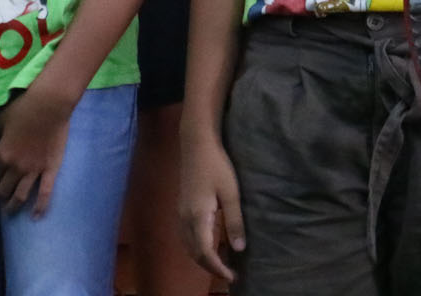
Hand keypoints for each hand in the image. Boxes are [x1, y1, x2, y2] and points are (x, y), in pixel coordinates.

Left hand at [0, 82, 73, 215]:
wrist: (49, 106)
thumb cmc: (22, 108)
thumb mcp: (0, 120)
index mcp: (2, 155)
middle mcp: (16, 168)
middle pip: (4, 190)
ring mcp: (35, 171)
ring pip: (21, 196)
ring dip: (13, 206)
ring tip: (9, 212)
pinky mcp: (51, 170)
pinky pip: (46, 193)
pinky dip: (40, 207)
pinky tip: (35, 217)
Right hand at [177, 131, 243, 281]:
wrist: (196, 144)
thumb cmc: (216, 166)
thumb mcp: (231, 193)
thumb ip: (235, 222)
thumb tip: (239, 249)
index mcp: (198, 216)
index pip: (205, 252)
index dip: (217, 268)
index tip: (232, 277)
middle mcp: (185, 217)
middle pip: (194, 252)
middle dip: (210, 266)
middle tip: (229, 274)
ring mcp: (180, 212)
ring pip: (187, 245)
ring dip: (202, 258)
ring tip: (220, 263)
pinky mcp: (181, 207)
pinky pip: (185, 235)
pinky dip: (196, 247)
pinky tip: (208, 245)